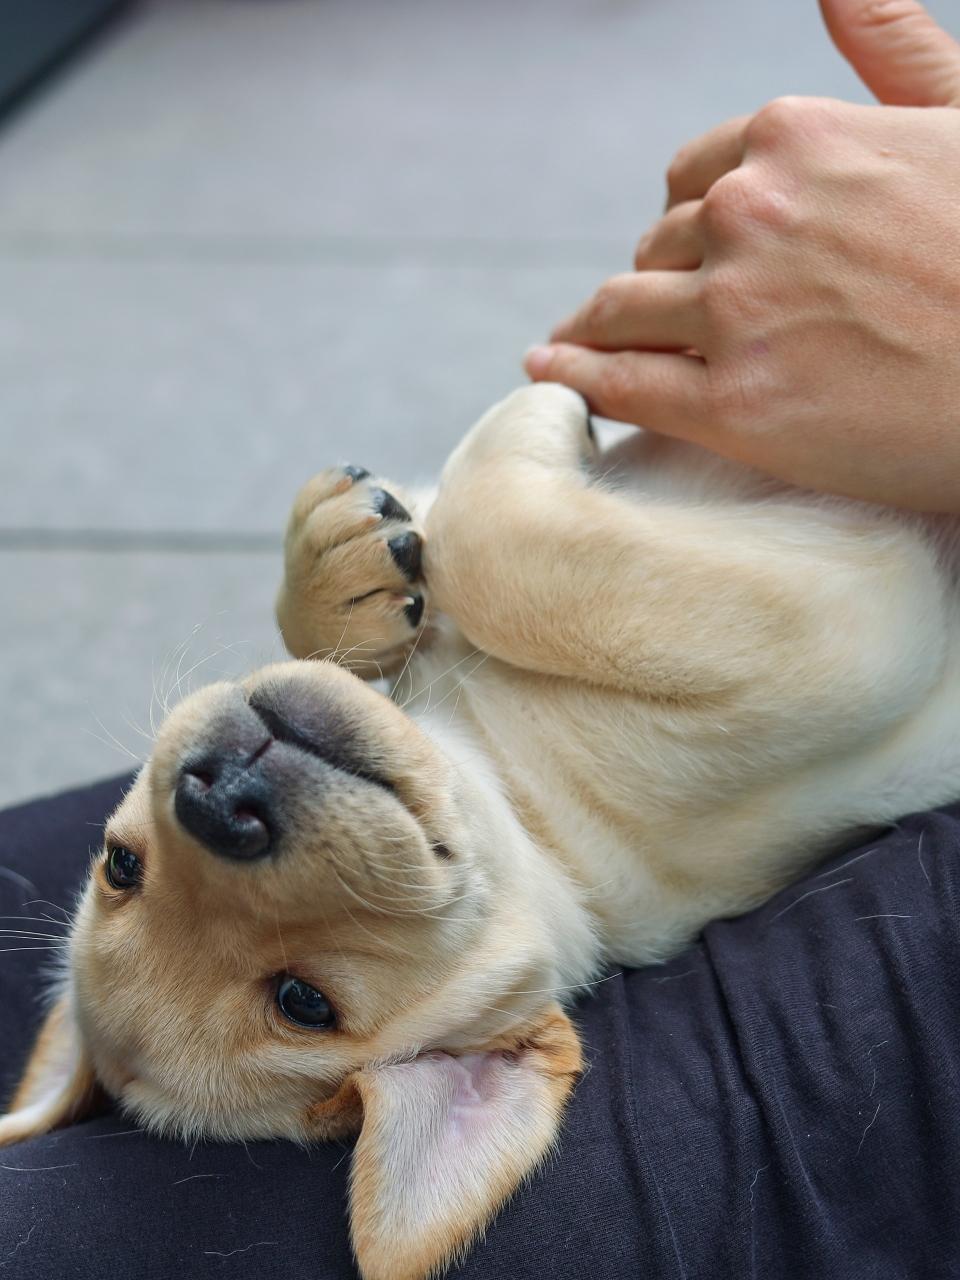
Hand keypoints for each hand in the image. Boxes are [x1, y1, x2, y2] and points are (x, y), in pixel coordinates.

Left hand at [524, 0, 959, 512]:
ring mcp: (736, 314)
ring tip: (576, 344)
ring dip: (595, 327)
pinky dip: (577, 375)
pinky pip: (621, 384)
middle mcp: (749, 215)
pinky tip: (551, 372)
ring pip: (620, 313)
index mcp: (794, 139)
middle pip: (656, 249)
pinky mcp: (735, 407)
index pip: (692, 180)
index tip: (682, 255)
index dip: (685, 223)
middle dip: (650, 279)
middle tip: (640, 315)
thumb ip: (893, 50)